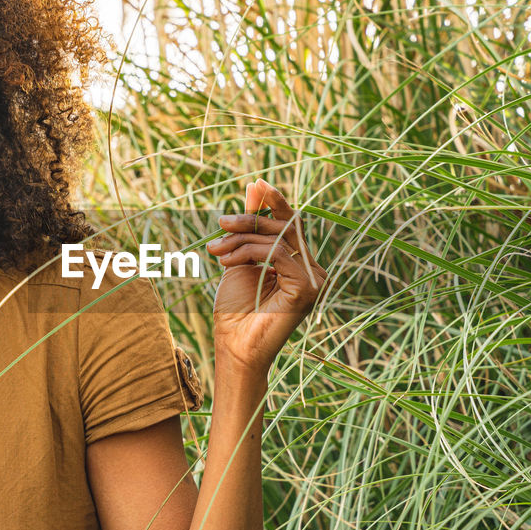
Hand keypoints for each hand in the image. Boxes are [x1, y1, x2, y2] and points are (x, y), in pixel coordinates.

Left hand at [207, 180, 325, 374]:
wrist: (233, 346)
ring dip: (242, 238)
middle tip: (220, 223)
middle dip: (249, 221)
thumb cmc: (235, 310)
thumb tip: (256, 186)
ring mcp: (314, 280)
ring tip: (216, 249)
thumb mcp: (240, 258)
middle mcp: (313, 271)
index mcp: (300, 264)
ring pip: (280, 237)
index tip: (256, 183)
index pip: (290, 224)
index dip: (275, 202)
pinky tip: (228, 263)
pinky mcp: (308, 288)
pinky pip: (278, 254)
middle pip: (285, 226)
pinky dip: (250, 253)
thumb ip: (251, 226)